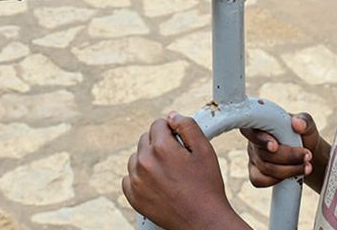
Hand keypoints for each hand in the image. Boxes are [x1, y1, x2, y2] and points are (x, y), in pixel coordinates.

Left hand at [123, 112, 244, 229]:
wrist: (203, 221)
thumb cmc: (207, 186)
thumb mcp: (205, 150)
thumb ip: (188, 126)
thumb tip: (172, 116)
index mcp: (161, 148)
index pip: (158, 124)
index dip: (172, 130)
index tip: (180, 142)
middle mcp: (144, 162)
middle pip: (146, 139)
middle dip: (160, 143)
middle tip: (177, 158)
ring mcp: (136, 181)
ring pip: (136, 158)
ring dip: (149, 159)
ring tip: (168, 172)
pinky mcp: (133, 197)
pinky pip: (129, 178)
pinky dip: (140, 178)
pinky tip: (156, 183)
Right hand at [241, 113, 324, 188]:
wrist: (306, 152)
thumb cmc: (303, 135)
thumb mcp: (307, 124)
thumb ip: (304, 120)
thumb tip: (297, 124)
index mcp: (261, 124)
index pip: (251, 130)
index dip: (261, 140)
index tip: (275, 146)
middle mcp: (253, 141)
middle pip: (262, 153)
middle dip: (287, 157)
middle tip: (307, 156)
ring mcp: (253, 157)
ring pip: (264, 168)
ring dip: (288, 170)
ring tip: (307, 167)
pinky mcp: (255, 172)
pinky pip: (258, 180)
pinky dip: (276, 180)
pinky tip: (291, 176)